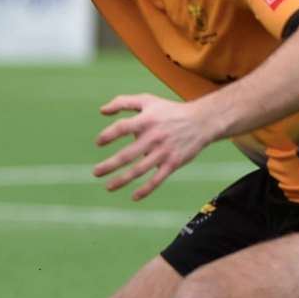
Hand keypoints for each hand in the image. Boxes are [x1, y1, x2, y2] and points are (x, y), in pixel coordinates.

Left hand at [93, 93, 214, 200]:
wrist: (202, 121)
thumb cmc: (169, 111)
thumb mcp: (147, 100)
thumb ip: (123, 102)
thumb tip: (101, 111)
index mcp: (146, 121)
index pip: (122, 128)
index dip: (109, 135)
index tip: (98, 142)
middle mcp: (154, 137)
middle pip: (128, 154)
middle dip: (110, 165)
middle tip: (96, 173)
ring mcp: (163, 152)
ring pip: (140, 170)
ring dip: (122, 180)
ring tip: (108, 187)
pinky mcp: (173, 163)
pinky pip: (158, 179)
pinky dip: (146, 189)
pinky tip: (134, 197)